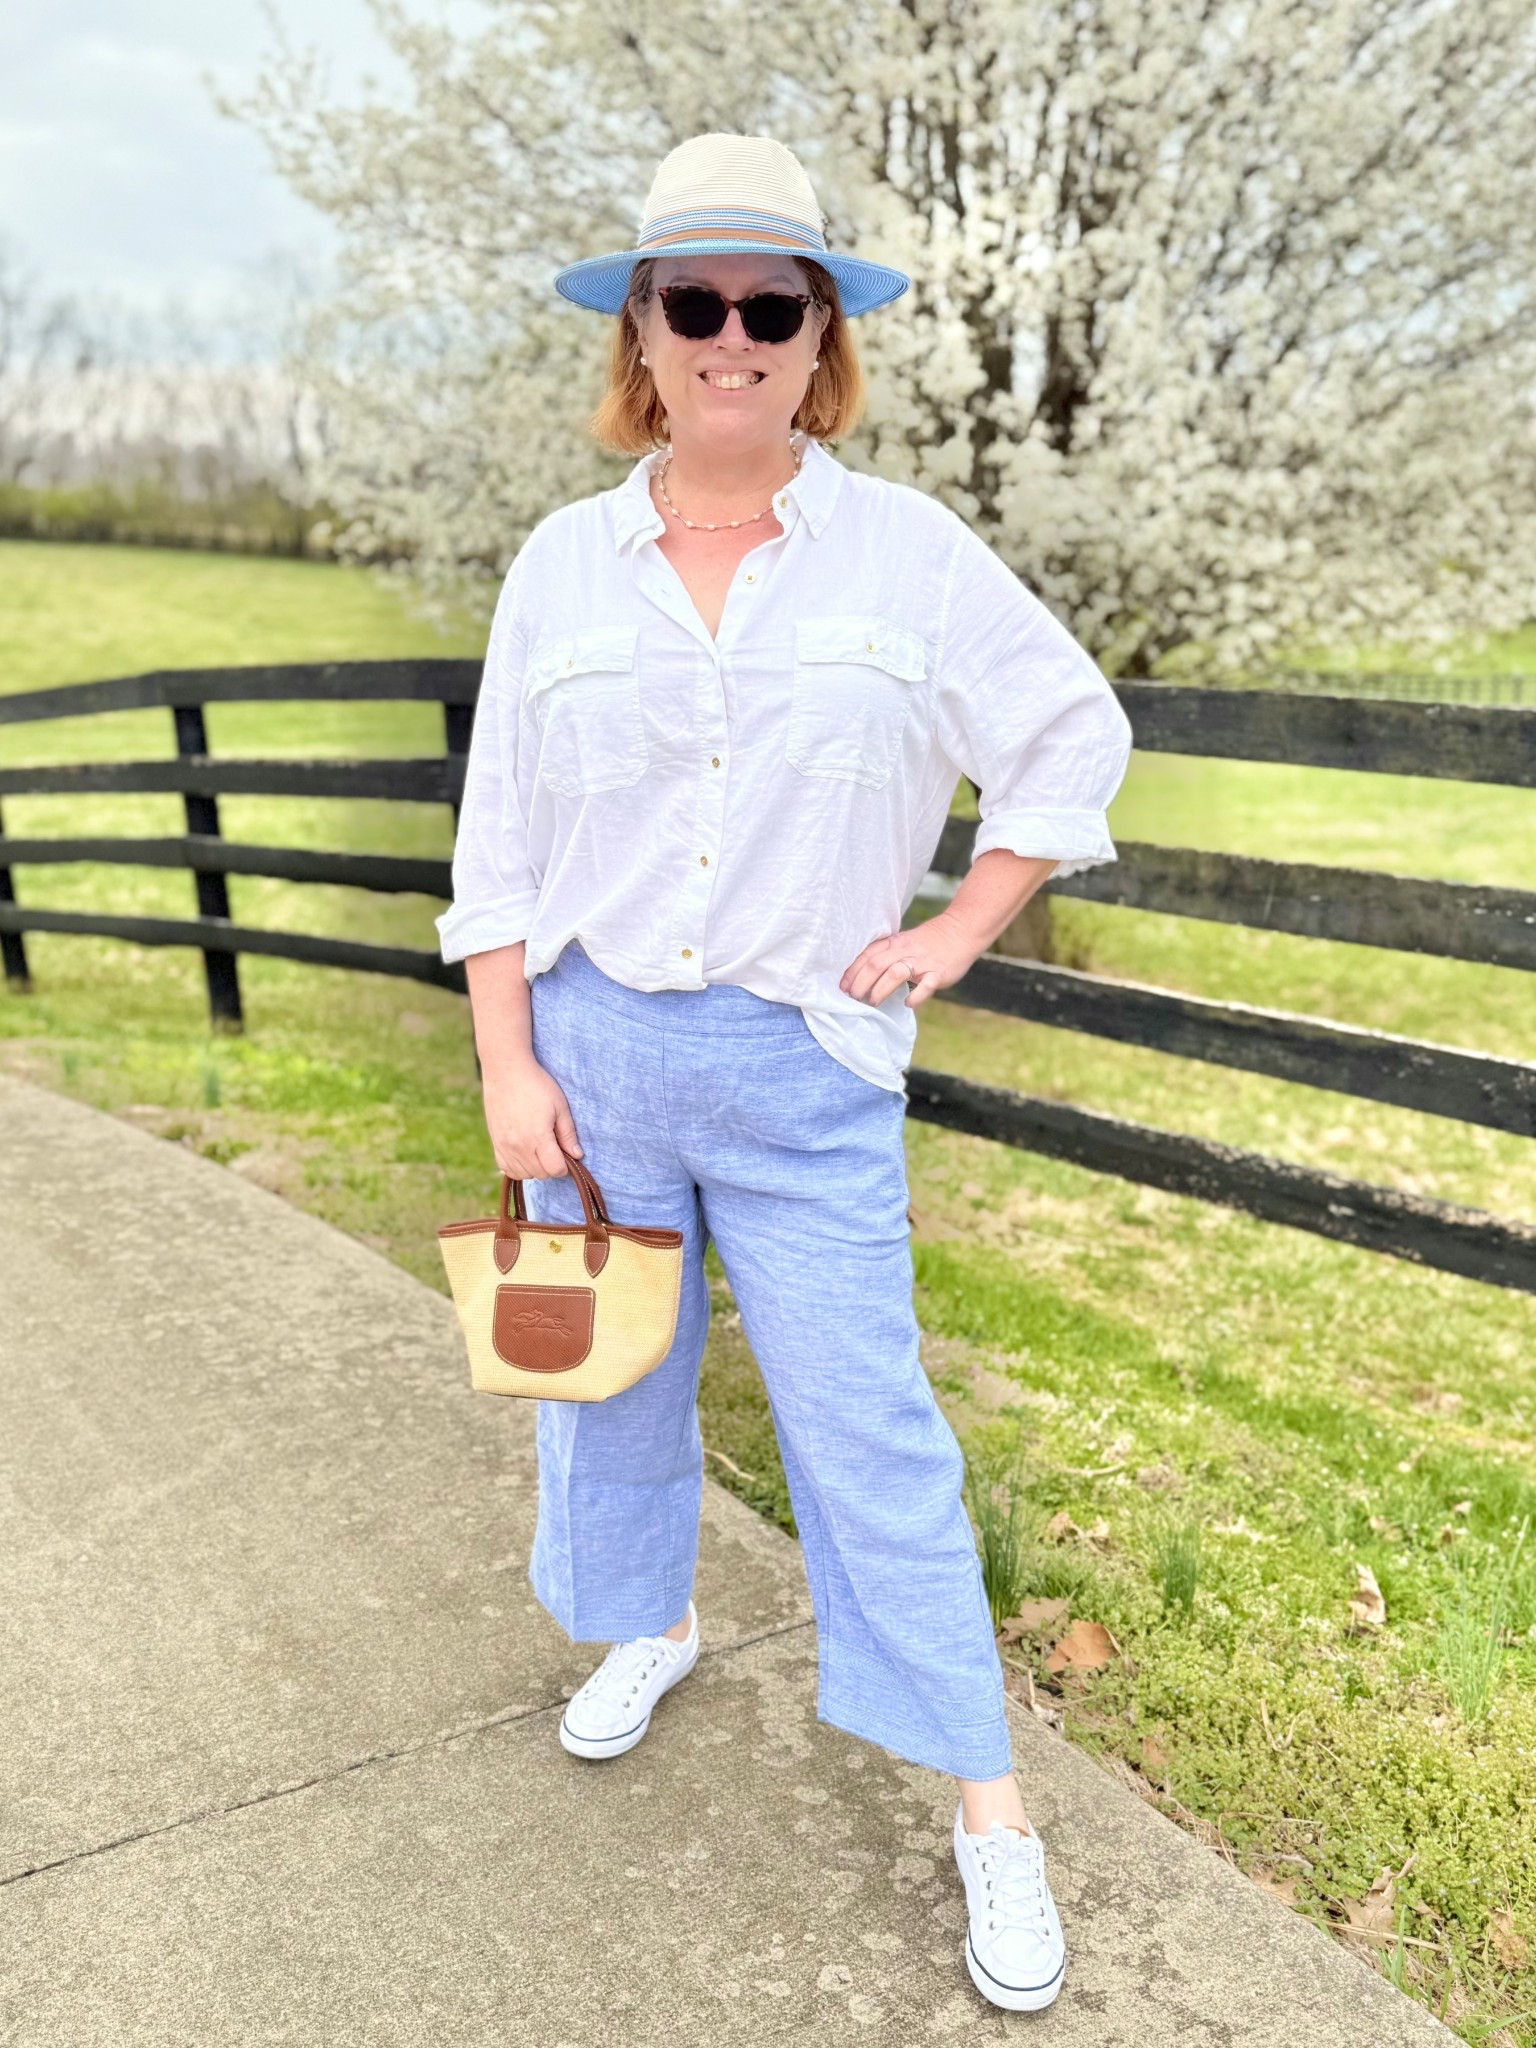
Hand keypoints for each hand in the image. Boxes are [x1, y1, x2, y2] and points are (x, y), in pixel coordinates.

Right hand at [481, 1055, 584, 1180]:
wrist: (506, 1071)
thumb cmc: (537, 1085)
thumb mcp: (560, 1106)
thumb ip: (568, 1134)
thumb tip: (577, 1156)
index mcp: (537, 1137)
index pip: (555, 1170)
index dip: (566, 1165)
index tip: (567, 1152)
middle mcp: (518, 1146)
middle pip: (541, 1174)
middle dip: (552, 1165)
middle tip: (555, 1147)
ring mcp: (504, 1146)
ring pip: (524, 1174)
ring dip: (536, 1168)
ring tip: (540, 1148)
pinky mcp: (495, 1143)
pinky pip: (507, 1169)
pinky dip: (518, 1167)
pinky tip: (525, 1154)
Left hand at [839, 912, 980, 1009]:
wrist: (960, 931)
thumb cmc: (927, 941)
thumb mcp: (902, 942)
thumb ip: (885, 955)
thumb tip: (862, 977)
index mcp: (894, 943)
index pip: (867, 956)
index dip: (852, 972)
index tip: (843, 987)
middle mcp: (905, 951)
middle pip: (876, 965)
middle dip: (861, 984)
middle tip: (853, 999)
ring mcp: (922, 962)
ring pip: (895, 974)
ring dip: (880, 990)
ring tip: (872, 1003)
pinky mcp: (938, 973)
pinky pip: (926, 985)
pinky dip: (915, 996)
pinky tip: (908, 1003)